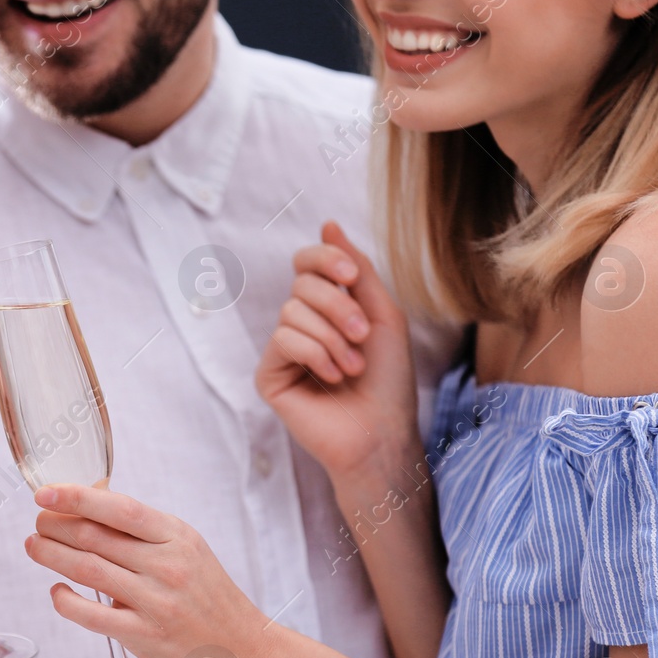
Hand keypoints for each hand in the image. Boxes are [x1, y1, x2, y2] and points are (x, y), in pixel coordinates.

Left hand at [24, 485, 266, 657]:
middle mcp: (168, 565)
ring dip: (51, 556)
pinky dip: (66, 602)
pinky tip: (57, 593)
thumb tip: (91, 506)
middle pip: (95, 536)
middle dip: (55, 526)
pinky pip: (92, 615)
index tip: (45, 494)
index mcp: (178, 537)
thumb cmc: (211, 600)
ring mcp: (156, 602)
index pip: (120, 508)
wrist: (246, 653)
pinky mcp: (145, 636)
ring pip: (88, 569)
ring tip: (34, 548)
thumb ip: (146, 534)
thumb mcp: (189, 551)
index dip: (76, 497)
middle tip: (37, 524)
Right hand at [255, 222, 421, 484]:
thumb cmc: (388, 380)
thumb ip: (357, 271)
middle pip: (302, 285)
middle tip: (362, 336)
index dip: (324, 259)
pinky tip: (332, 377)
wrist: (383, 432)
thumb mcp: (383, 315)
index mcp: (327, 308)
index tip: (349, 274)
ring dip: (332, 337)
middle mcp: (301, 325)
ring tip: (352, 367)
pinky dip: (315, 354)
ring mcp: (283, 351)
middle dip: (339, 307)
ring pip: (292, 312)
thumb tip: (329, 225)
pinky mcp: (269, 376)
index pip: (307, 265)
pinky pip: (283, 340)